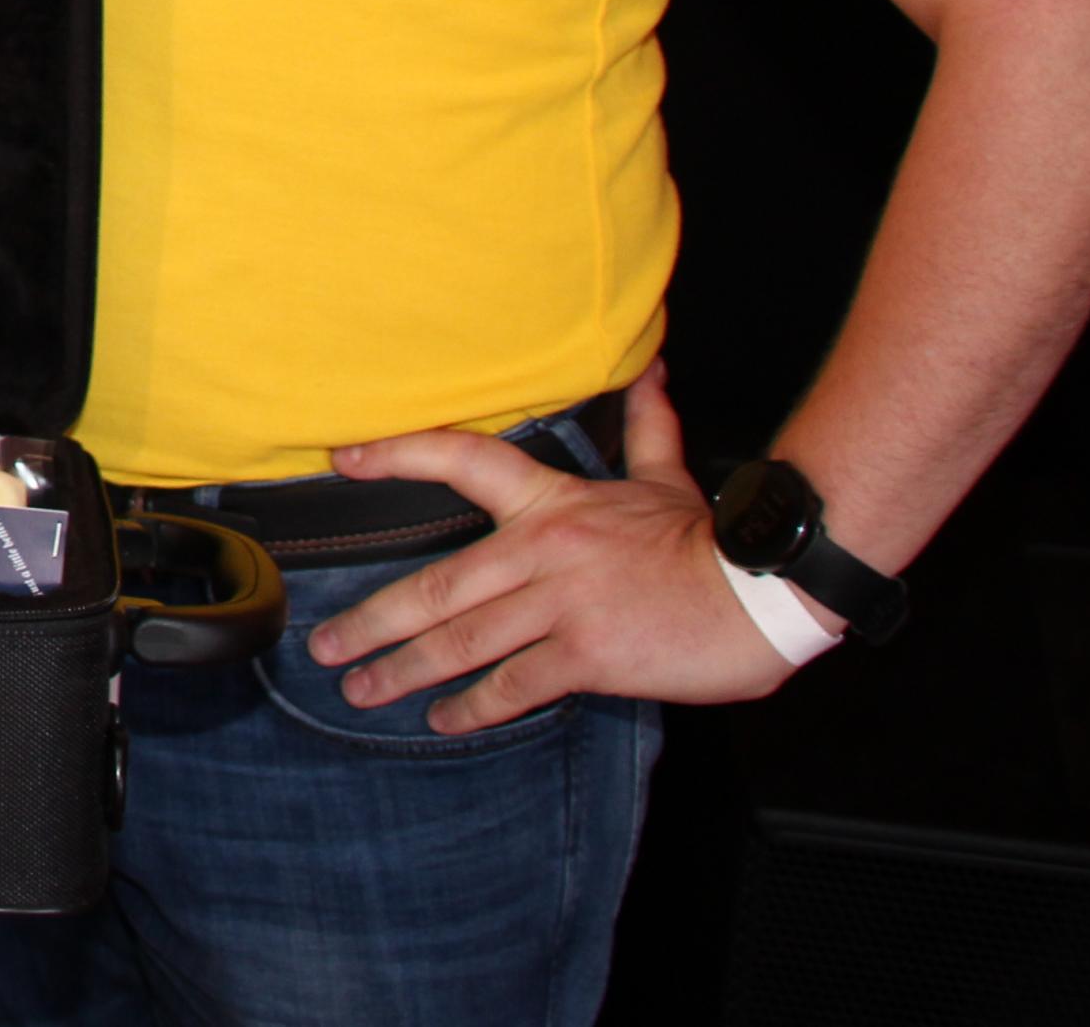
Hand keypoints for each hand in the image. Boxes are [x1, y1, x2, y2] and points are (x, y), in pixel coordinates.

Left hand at [301, 366, 811, 733]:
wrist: (762, 594)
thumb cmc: (707, 541)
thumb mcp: (667, 478)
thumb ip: (647, 427)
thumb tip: (649, 371)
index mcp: (552, 502)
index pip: (462, 461)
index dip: (398, 454)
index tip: (343, 460)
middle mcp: (542, 550)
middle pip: (439, 585)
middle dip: (374, 620)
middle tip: (327, 645)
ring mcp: (561, 605)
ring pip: (463, 640)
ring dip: (405, 669)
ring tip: (362, 689)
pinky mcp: (587, 656)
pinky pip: (514, 684)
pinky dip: (474, 706)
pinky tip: (443, 718)